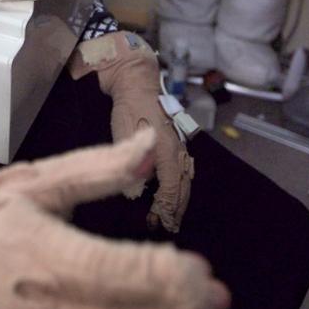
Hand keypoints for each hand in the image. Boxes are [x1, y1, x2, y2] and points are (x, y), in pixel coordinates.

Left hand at [69, 31, 193, 232]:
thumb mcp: (123, 134)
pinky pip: (182, 169)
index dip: (165, 207)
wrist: (137, 81)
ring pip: (185, 178)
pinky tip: (173, 193)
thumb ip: (130, 163)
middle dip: (177, 208)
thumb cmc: (128, 107)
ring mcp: (179, 145)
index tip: (157, 223)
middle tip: (168, 226)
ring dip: (180, 198)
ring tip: (171, 215)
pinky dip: (180, 185)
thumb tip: (134, 194)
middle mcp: (178, 150)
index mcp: (167, 150)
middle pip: (183, 186)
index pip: (171, 187)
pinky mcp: (175, 142)